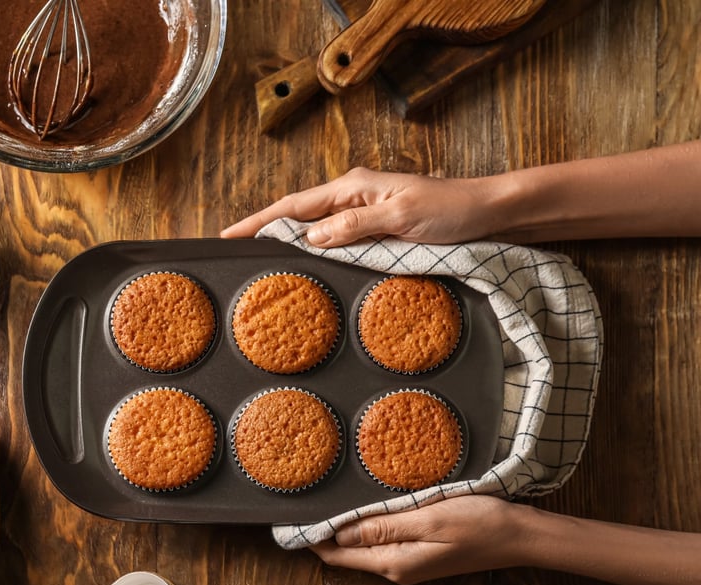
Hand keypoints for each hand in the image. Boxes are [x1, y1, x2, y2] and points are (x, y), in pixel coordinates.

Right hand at [221, 167, 501, 247]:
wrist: (487, 212)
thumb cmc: (450, 211)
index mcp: (354, 187)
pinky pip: (336, 239)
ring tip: (261, 262)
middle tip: (236, 254)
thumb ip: (355, 227)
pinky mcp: (376, 227)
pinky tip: (309, 265)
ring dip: (289, 243)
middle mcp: (354, 195)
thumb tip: (312, 238)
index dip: (259, 221)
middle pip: (298, 215)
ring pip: (316, 228)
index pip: (294, 206)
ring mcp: (364, 211)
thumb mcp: (401, 218)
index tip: (229, 235)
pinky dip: (317, 251)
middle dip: (266, 231)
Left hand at [310, 496, 523, 584]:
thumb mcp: (427, 519)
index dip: (312, 540)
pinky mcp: (420, 551)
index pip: (338, 557)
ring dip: (348, 525)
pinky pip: (384, 538)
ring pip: (365, 544)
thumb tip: (340, 534)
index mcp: (395, 563)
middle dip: (326, 530)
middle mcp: (397, 568)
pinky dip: (369, 523)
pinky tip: (366, 503)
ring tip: (328, 496)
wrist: (519, 534)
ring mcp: (409, 561)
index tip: (291, 518)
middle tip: (306, 498)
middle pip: (348, 552)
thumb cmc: (477, 522)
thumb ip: (383, 526)